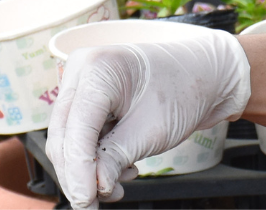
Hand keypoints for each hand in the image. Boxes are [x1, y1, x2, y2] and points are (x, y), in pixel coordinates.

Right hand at [46, 32, 250, 208]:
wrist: (201, 76)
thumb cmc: (182, 92)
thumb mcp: (151, 130)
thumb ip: (115, 158)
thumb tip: (93, 188)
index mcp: (96, 69)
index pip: (75, 128)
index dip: (78, 170)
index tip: (86, 201)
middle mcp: (81, 71)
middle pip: (63, 135)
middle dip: (79, 174)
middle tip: (95, 204)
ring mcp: (81, 83)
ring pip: (68, 138)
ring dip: (89, 169)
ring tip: (120, 184)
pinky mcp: (86, 99)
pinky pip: (79, 135)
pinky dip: (95, 158)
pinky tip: (121, 167)